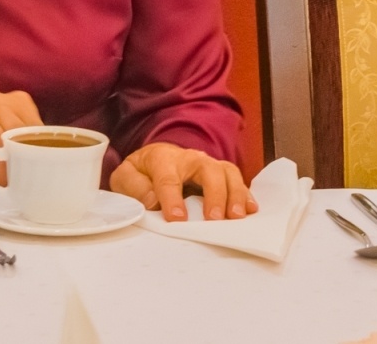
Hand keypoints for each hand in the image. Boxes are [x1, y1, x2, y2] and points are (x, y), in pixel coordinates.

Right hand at [0, 90, 42, 184]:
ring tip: (3, 185)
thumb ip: (24, 144)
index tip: (38, 169)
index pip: (34, 123)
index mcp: (13, 100)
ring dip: (1, 169)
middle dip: (20, 160)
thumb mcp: (7, 137)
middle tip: (22, 181)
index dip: (37, 149)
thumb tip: (47, 166)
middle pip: (15, 131)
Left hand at [110, 142, 256, 221]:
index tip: (176, 218)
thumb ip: (134, 187)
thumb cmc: (142, 173)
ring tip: (237, 216)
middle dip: (214, 194)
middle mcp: (190, 158)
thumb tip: (153, 201)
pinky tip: (251, 210)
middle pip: (208, 170)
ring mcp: (208, 165)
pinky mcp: (220, 175)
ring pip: (228, 173)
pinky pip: (238, 180)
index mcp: (162, 158)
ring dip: (235, 194)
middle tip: (214, 219)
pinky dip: (246, 195)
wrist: (155, 160)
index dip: (172, 199)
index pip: (168, 178)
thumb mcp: (125, 177)